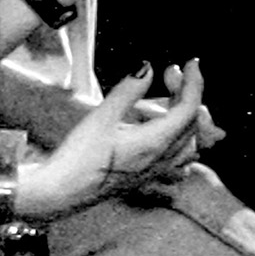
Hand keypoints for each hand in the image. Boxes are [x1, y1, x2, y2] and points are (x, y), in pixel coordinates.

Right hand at [13, 61, 210, 219]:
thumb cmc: (77, 156)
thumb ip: (128, 91)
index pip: (190, 108)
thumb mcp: (101, 117)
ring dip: (185, 116)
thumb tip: (148, 67)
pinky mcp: (147, 179)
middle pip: (192, 123)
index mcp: (155, 142)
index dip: (194, 81)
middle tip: (168, 75)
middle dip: (186, 93)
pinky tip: (165, 132)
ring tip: (166, 100)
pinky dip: (181, 141)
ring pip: (189, 142)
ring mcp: (156, 172)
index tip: (190, 62)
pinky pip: (179, 160)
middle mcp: (162, 159)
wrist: (60, 193)